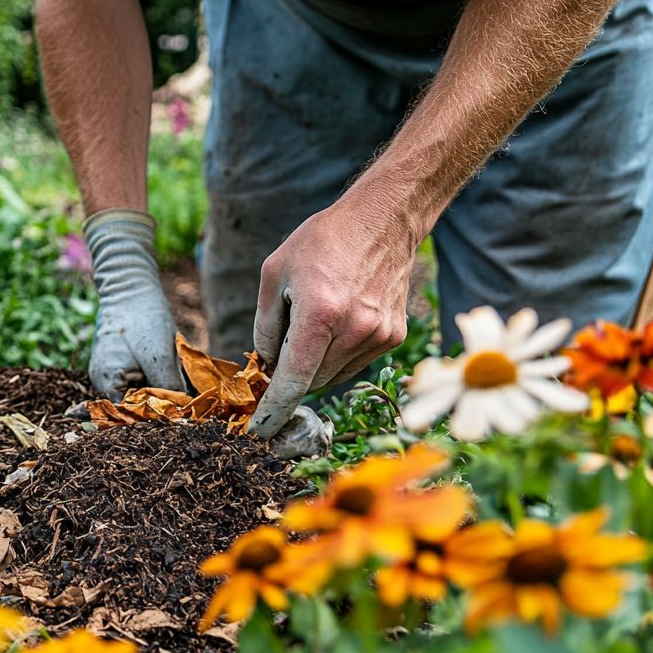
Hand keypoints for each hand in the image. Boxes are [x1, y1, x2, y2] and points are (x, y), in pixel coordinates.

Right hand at [85, 210, 184, 399]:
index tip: (184, 416)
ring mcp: (112, 372)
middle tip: (190, 399)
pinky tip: (172, 365)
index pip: (132, 416)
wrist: (130, 283)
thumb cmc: (142, 316)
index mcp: (106, 384)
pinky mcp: (122, 362)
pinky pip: (142, 378)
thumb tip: (183, 414)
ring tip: (180, 376)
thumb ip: (168, 388)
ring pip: (143, 392)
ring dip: (163, 389)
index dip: (157, 418)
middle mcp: (104, 383)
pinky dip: (158, 376)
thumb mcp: (159, 356)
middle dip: (162, 403)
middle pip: (137, 405)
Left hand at [248, 197, 413, 443]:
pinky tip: (338, 321)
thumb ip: (265, 327)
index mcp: (321, 314)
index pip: (293, 380)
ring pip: (332, 377)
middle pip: (311, 382)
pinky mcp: (394, 336)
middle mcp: (355, 330)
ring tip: (315, 322)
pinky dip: (337, 355)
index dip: (272, 411)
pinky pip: (353, 364)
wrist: (382, 220)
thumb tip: (267, 367)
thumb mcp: (274, 274)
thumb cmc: (321, 242)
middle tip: (281, 347)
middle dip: (290, 376)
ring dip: (315, 366)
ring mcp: (379, 336)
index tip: (258, 432)